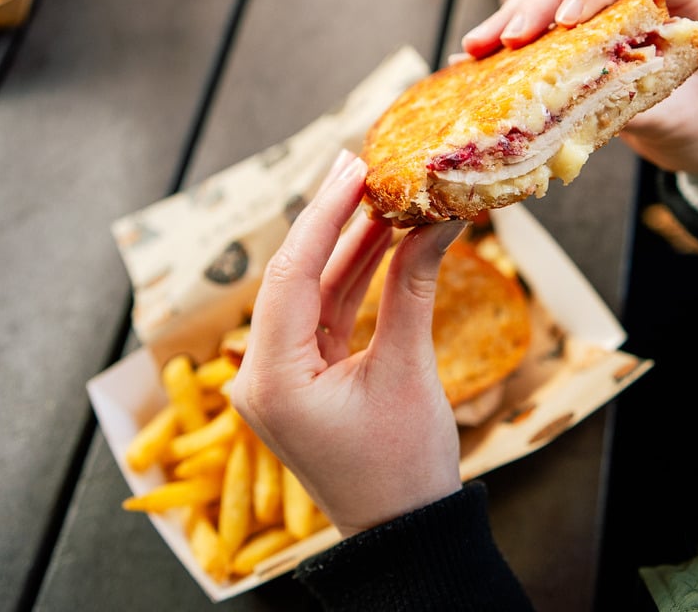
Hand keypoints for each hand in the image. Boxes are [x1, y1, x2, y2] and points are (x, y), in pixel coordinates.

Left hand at [231, 151, 466, 536]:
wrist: (404, 532)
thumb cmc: (403, 467)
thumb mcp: (407, 370)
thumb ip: (412, 289)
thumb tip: (435, 221)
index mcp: (271, 376)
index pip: (292, 273)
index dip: (325, 214)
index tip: (354, 167)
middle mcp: (262, 374)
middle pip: (295, 275)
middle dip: (332, 220)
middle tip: (363, 163)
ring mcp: (281, 377)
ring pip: (312, 292)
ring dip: (348, 246)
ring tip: (379, 193)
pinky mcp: (305, 380)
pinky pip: (325, 316)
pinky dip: (354, 279)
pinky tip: (381, 240)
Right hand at [462, 0, 697, 185]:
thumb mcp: (682, 118)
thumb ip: (638, 103)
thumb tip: (577, 103)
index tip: (565, 22)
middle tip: (508, 38)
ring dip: (515, 13)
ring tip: (476, 47)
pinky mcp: (591, 23)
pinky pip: (548, 16)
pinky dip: (514, 33)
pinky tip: (478, 55)